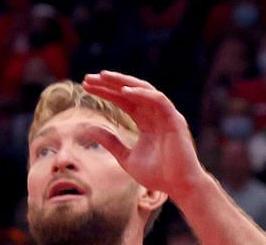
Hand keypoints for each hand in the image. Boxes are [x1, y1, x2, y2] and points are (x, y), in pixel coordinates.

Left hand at [79, 71, 204, 200]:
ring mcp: (166, 115)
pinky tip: (124, 92)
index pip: (123, 99)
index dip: (105, 91)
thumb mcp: (126, 158)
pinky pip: (159, 100)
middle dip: (109, 83)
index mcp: (145, 121)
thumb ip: (110, 142)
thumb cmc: (158, 175)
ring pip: (144, 89)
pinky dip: (142, 94)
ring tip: (103, 77)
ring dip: (123, 82)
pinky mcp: (175, 120)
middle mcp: (155, 114)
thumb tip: (88, 129)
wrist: (180, 188)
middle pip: (130, 91)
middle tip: (88, 78)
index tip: (85, 86)